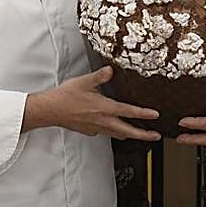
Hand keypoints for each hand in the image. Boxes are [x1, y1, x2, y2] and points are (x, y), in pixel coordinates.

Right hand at [25, 66, 160, 141]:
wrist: (50, 110)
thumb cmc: (65, 97)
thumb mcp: (84, 81)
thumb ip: (99, 76)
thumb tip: (111, 70)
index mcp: (104, 108)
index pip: (128, 112)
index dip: (143, 114)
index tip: (155, 116)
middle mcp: (102, 121)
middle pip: (128, 131)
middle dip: (144, 135)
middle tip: (155, 136)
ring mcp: (96, 128)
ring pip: (118, 134)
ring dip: (130, 135)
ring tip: (140, 135)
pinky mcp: (89, 131)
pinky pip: (106, 133)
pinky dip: (114, 132)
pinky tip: (114, 128)